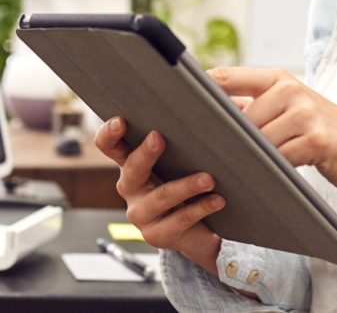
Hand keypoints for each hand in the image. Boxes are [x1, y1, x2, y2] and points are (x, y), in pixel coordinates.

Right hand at [93, 116, 226, 274]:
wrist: (204, 230)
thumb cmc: (194, 182)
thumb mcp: (190, 156)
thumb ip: (197, 130)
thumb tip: (227, 100)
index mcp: (132, 163)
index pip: (109, 145)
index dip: (109, 133)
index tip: (121, 120)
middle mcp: (131, 188)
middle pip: (130, 169)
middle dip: (145, 154)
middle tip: (159, 138)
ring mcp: (141, 214)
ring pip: (161, 197)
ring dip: (185, 186)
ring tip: (209, 179)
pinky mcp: (157, 235)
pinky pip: (179, 220)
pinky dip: (201, 208)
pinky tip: (218, 200)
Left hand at [210, 66, 336, 201]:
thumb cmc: (323, 133)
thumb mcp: (291, 110)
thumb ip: (257, 107)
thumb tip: (209, 115)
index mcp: (279, 78)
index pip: (226, 77)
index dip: (198, 90)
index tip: (173, 104)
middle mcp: (290, 89)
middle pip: (237, 117)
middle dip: (223, 138)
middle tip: (203, 154)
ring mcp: (305, 113)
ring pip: (255, 140)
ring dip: (246, 158)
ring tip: (235, 169)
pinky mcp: (316, 139)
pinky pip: (278, 158)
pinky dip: (269, 170)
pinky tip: (265, 177)